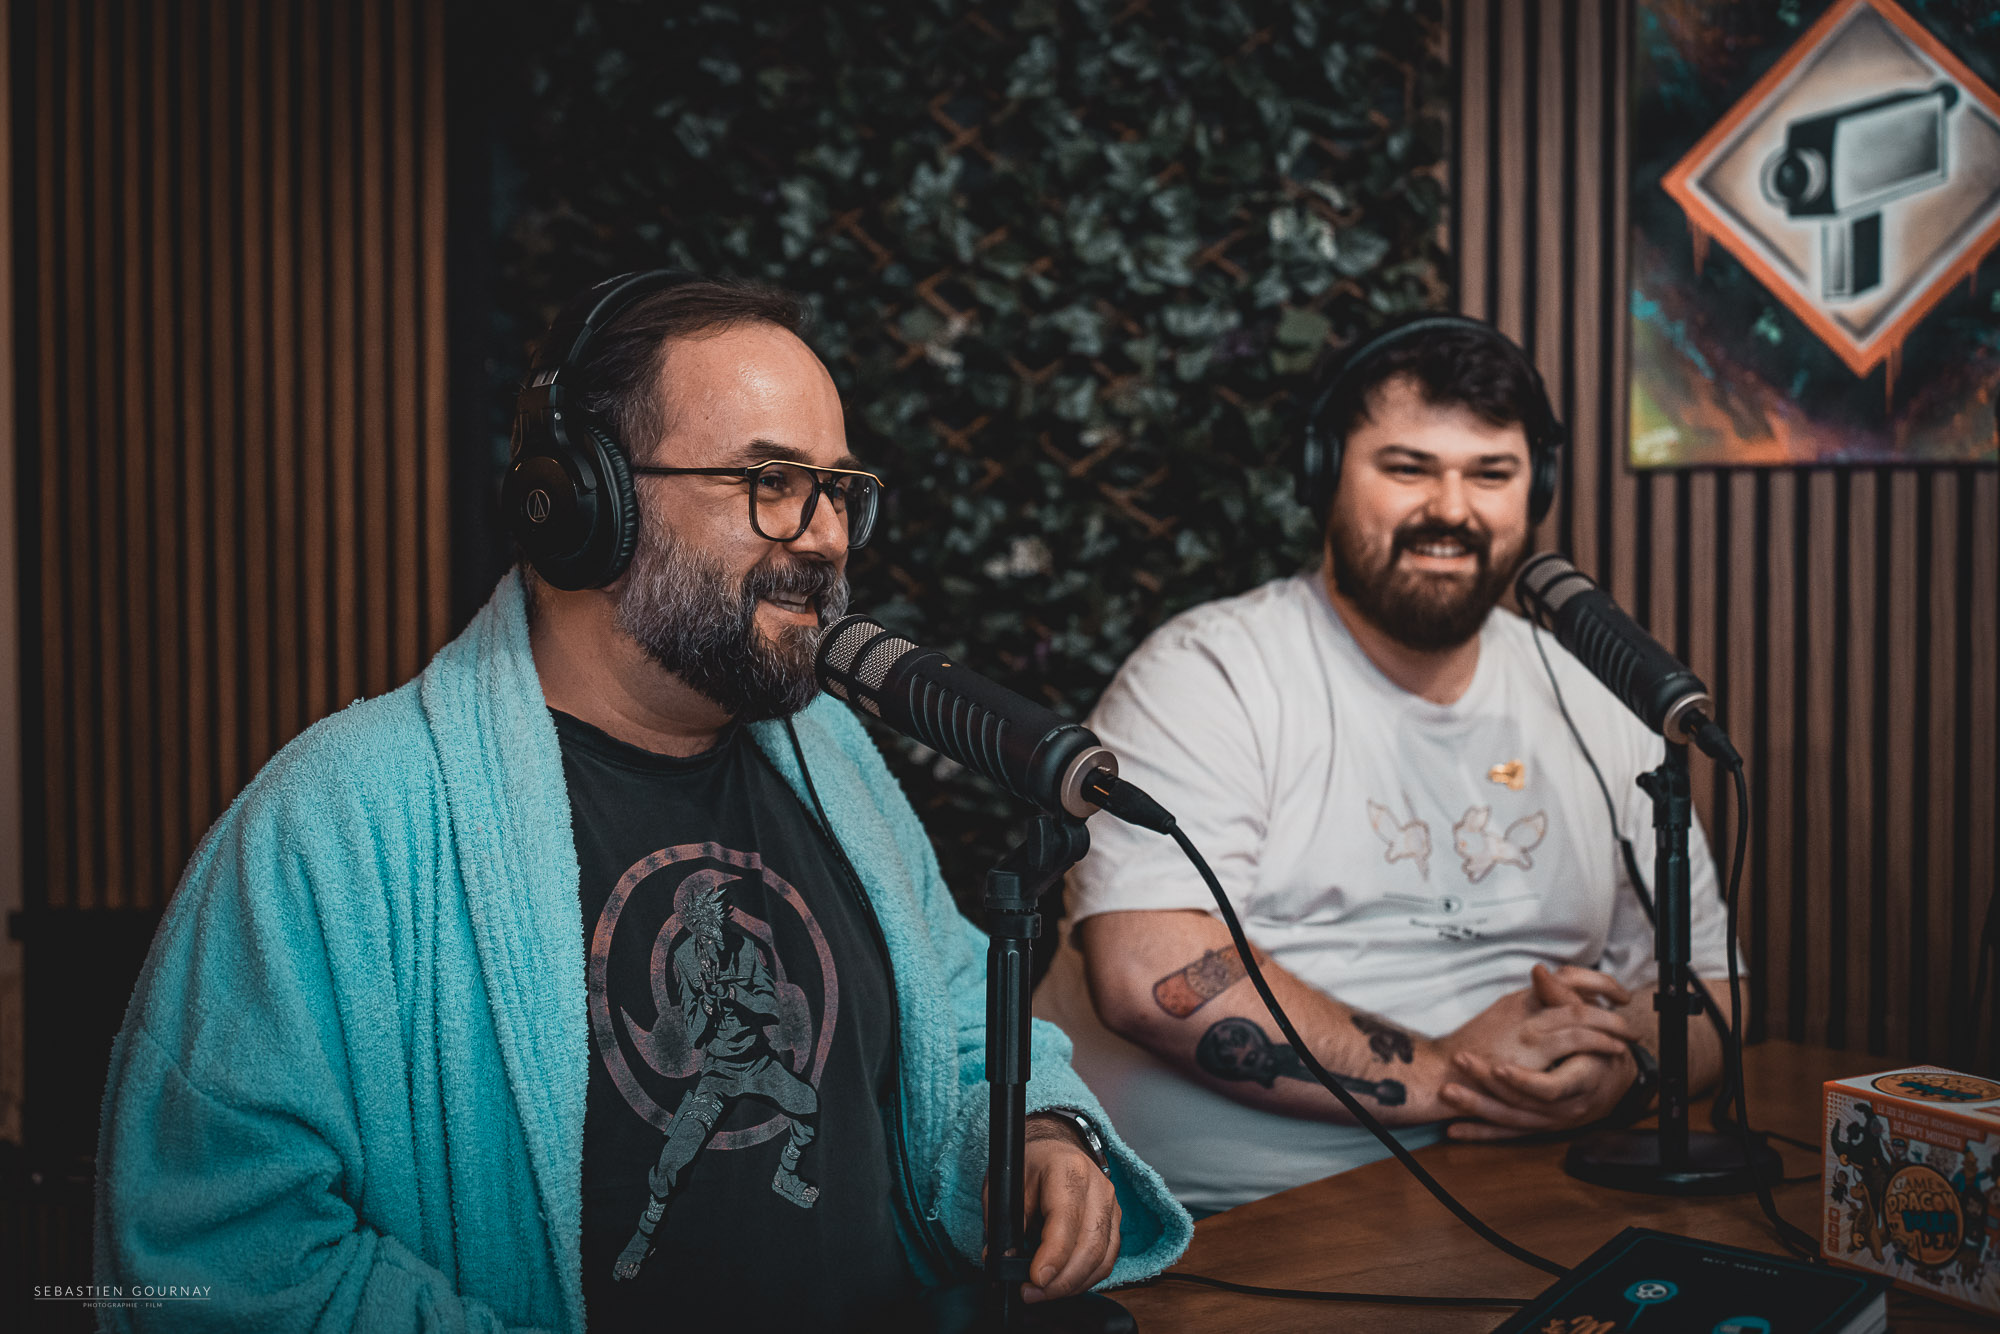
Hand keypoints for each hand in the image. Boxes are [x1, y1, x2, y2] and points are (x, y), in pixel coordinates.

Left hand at [983, 1117, 1121, 1302]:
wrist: (1054, 1147)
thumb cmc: (1029, 1165)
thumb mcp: (1005, 1187)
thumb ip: (1005, 1226)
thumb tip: (1003, 1265)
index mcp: (1067, 1169)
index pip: (1066, 1221)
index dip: (1052, 1256)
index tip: (1034, 1280)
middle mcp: (1097, 1186)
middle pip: (1090, 1246)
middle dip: (1061, 1280)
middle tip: (1032, 1294)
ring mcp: (1111, 1204)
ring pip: (1102, 1258)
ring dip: (1073, 1285)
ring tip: (1043, 1293)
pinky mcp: (1115, 1221)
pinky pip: (1107, 1260)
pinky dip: (1086, 1279)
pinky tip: (1063, 1284)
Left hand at [1438, 965, 1638, 1139]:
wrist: (1613, 1083)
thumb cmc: (1602, 1048)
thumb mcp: (1589, 1024)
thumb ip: (1563, 999)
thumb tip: (1540, 971)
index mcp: (1580, 1082)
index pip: (1550, 1087)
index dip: (1525, 1080)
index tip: (1498, 1066)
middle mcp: (1564, 1109)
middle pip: (1522, 1104)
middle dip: (1488, 1086)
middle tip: (1460, 1065)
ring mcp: (1548, 1121)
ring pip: (1509, 1120)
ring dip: (1477, 1108)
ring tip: (1449, 1093)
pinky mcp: (1534, 1128)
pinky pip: (1505, 1134)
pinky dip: (1480, 1133)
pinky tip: (1454, 1131)